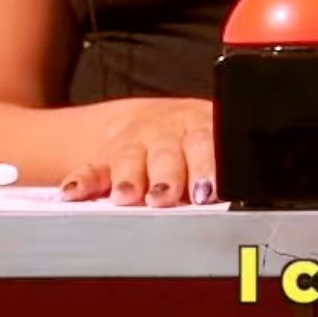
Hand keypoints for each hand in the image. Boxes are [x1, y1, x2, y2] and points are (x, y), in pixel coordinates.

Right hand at [61, 97, 214, 206]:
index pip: (208, 142)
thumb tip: (243, 193)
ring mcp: (133, 143)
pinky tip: (74, 193)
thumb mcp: (210, 141)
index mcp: (199, 127)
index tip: (208, 190)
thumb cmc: (188, 140)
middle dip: (168, 175)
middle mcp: (166, 133)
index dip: (208, 165)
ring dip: (128, 178)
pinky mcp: (102, 157)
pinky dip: (82, 181)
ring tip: (126, 196)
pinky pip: (90, 169)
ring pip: (130, 159)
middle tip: (164, 195)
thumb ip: (220, 167)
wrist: (143, 120)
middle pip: (168, 151)